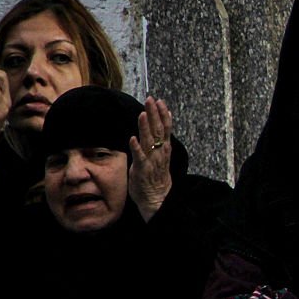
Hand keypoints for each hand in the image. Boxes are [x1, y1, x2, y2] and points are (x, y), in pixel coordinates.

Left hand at [129, 97, 173, 221]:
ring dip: (146, 127)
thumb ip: (159, 140)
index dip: (162, 114)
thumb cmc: (156, 177)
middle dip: (154, 114)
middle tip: (151, 99)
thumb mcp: (160, 156)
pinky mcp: (143, 169)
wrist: (157, 199)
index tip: (159, 100)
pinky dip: (137, 147)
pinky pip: (140, 157)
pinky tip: (132, 138)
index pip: (165, 127)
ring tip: (143, 113)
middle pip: (158, 130)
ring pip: (150, 140)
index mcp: (164, 148)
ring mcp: (152, 160)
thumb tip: (159, 123)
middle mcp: (160, 152)